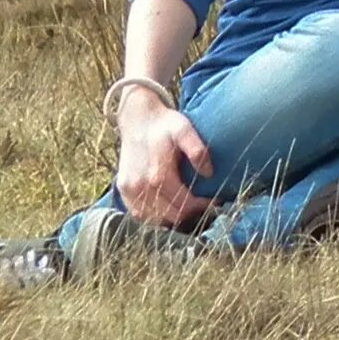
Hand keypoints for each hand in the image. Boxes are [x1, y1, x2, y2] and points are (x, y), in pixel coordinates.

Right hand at [113, 94, 213, 227]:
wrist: (138, 119)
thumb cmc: (165, 125)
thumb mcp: (185, 129)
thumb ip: (197, 150)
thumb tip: (209, 173)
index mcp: (159, 174)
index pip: (184, 205)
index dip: (202, 207)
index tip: (215, 202)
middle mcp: (141, 186)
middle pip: (170, 216)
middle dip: (191, 215)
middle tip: (205, 207)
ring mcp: (129, 190)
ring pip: (153, 220)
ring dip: (172, 219)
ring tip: (189, 210)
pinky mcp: (122, 189)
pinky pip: (138, 214)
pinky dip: (153, 217)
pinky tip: (167, 210)